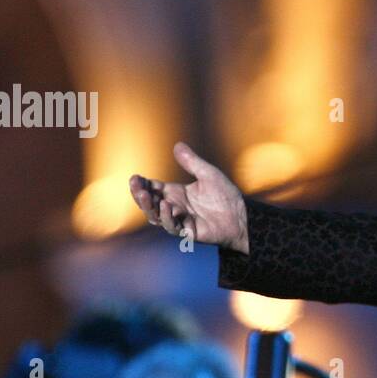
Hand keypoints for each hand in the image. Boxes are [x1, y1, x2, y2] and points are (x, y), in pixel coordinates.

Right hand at [129, 142, 249, 253]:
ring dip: (149, 206)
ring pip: (156, 216)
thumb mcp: (208, 174)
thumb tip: (178, 145)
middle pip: (149, 203)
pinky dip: (167, 217)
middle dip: (140, 195)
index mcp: (176, 193)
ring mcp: (179, 221)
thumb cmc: (225, 196)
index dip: (142, 184)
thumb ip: (192, 162)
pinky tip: (166, 206)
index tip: (135, 177)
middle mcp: (174, 207)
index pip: (153, 188)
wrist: (241, 216)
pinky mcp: (187, 232)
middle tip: (136, 186)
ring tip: (145, 195)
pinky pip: (172, 227)